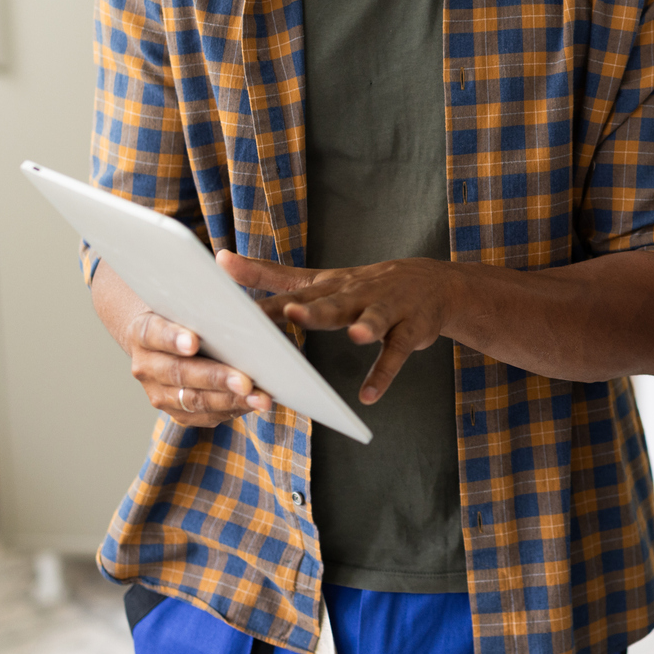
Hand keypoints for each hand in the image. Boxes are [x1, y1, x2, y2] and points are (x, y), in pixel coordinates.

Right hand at [117, 307, 272, 427]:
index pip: (155, 333)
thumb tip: (249, 307)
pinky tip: (255, 404)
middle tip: (245, 381)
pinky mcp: (176, 412)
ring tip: (260, 398)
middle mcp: (146, 365)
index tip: (193, 341)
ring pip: (193, 400)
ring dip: (230, 400)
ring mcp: (158, 392)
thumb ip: (210, 302)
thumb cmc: (187, 315)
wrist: (165, 341)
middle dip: (215, 378)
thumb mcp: (191, 302)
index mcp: (143, 331)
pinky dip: (232, 410)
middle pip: (179, 372)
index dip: (173, 338)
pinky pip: (204, 416)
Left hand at [218, 251, 457, 404]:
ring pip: (373, 318)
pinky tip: (369, 395)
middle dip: (314, 309)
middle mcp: (355, 295)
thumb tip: (221, 259)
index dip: (264, 301)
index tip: (234, 305)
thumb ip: (269, 273)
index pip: (290, 293)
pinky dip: (384, 373)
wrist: (432, 285)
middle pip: (332, 303)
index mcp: (327, 286)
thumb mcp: (316, 279)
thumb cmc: (364, 286)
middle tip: (293, 313)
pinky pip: (396, 353)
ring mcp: (385, 311)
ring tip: (356, 337)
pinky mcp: (410, 330)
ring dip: (366, 327)